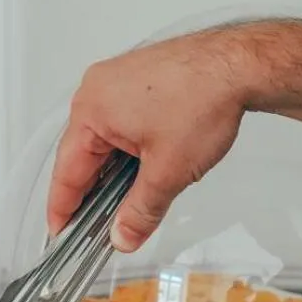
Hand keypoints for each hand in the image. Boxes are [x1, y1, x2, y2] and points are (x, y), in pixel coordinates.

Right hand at [48, 25, 261, 251]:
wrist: (241, 64)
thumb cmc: (204, 100)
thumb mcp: (168, 172)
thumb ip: (140, 211)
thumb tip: (123, 236)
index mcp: (90, 110)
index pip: (66, 171)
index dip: (62, 208)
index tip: (60, 233)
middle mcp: (97, 90)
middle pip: (83, 154)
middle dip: (91, 192)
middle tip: (95, 227)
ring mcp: (117, 80)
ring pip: (104, 139)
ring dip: (113, 171)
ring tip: (126, 202)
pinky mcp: (139, 78)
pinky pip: (120, 121)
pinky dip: (126, 150)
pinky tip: (142, 170)